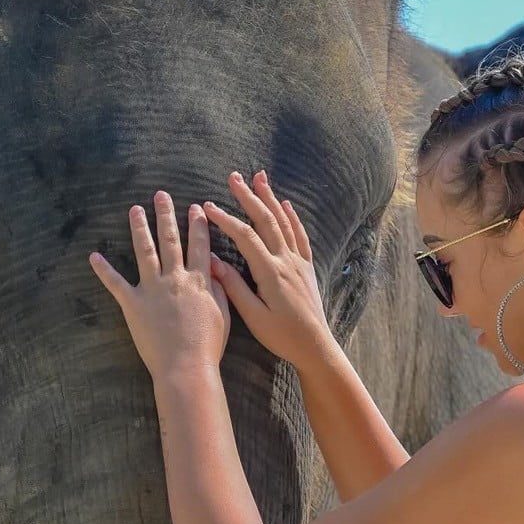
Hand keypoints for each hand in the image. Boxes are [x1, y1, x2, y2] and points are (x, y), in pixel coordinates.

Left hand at [88, 191, 230, 380]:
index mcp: (199, 281)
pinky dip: (103, 270)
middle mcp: (175, 278)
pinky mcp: (133, 304)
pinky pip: (115, 283)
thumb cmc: (207, 346)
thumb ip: (218, 288)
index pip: (199, 245)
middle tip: (161, 195)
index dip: (198, 225)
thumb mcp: (223, 315)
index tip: (196, 208)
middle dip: (166, 215)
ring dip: (139, 228)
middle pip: (170, 240)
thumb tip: (214, 267)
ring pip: (144, 251)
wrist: (185, 367)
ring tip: (135, 210)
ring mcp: (152, 289)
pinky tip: (93, 256)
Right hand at [203, 171, 331, 371]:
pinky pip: (299, 235)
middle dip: (248, 197)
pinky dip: (292, 217)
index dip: (226, 219)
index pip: (245, 236)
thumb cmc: (282, 336)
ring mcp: (299, 262)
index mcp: (270, 272)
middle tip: (233, 177)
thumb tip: (212, 262)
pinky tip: (285, 204)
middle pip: (266, 220)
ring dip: (270, 198)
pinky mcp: (307, 268)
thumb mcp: (254, 317)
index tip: (208, 207)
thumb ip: (234, 287)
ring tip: (259, 178)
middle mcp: (287, 261)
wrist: (315, 346)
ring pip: (283, 222)